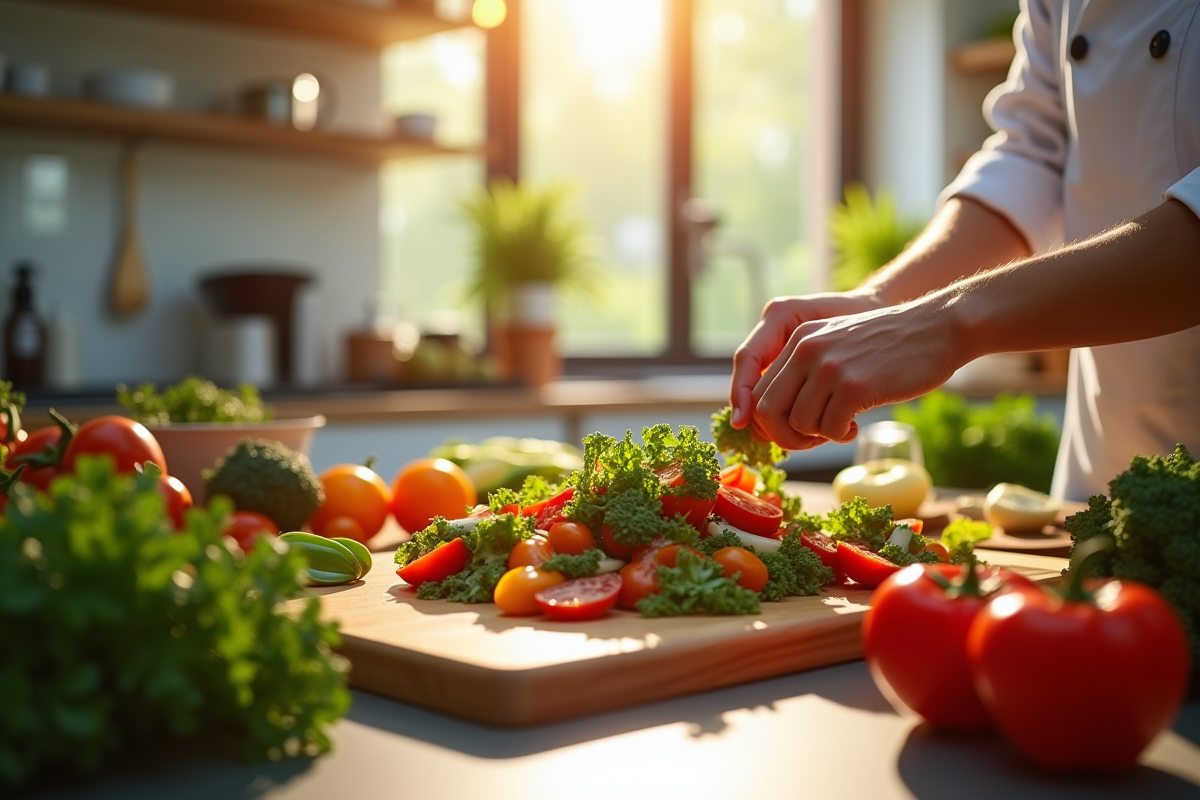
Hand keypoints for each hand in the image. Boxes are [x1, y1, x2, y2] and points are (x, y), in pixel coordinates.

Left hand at [730, 291, 884, 438]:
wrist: (938, 328)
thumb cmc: (889, 345)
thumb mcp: (837, 343)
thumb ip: (807, 369)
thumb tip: (776, 418)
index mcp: (799, 340)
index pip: (760, 391)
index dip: (770, 422)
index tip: (792, 431)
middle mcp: (807, 350)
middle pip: (768, 411)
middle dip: (786, 436)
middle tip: (813, 439)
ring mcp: (829, 367)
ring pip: (800, 423)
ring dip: (820, 435)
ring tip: (842, 425)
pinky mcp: (854, 386)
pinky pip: (830, 428)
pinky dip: (841, 435)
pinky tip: (856, 425)